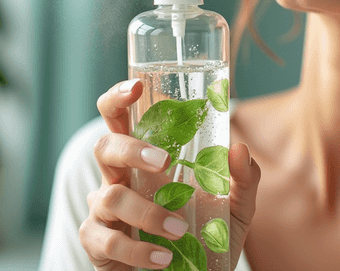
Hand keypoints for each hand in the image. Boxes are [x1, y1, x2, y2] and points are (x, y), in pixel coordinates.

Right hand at [79, 79, 260, 270]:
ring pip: (109, 197)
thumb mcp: (235, 208)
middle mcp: (118, 179)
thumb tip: (238, 149)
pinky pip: (107, 240)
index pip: (120, 119)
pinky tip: (163, 258)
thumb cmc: (206, 236)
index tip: (136, 87)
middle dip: (130, 148)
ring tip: (178, 229)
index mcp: (143, 160)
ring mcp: (104, 211)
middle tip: (164, 162)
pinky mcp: (97, 244)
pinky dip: (138, 250)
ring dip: (147, 213)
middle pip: (104, 146)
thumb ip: (242, 180)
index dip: (119, 98)